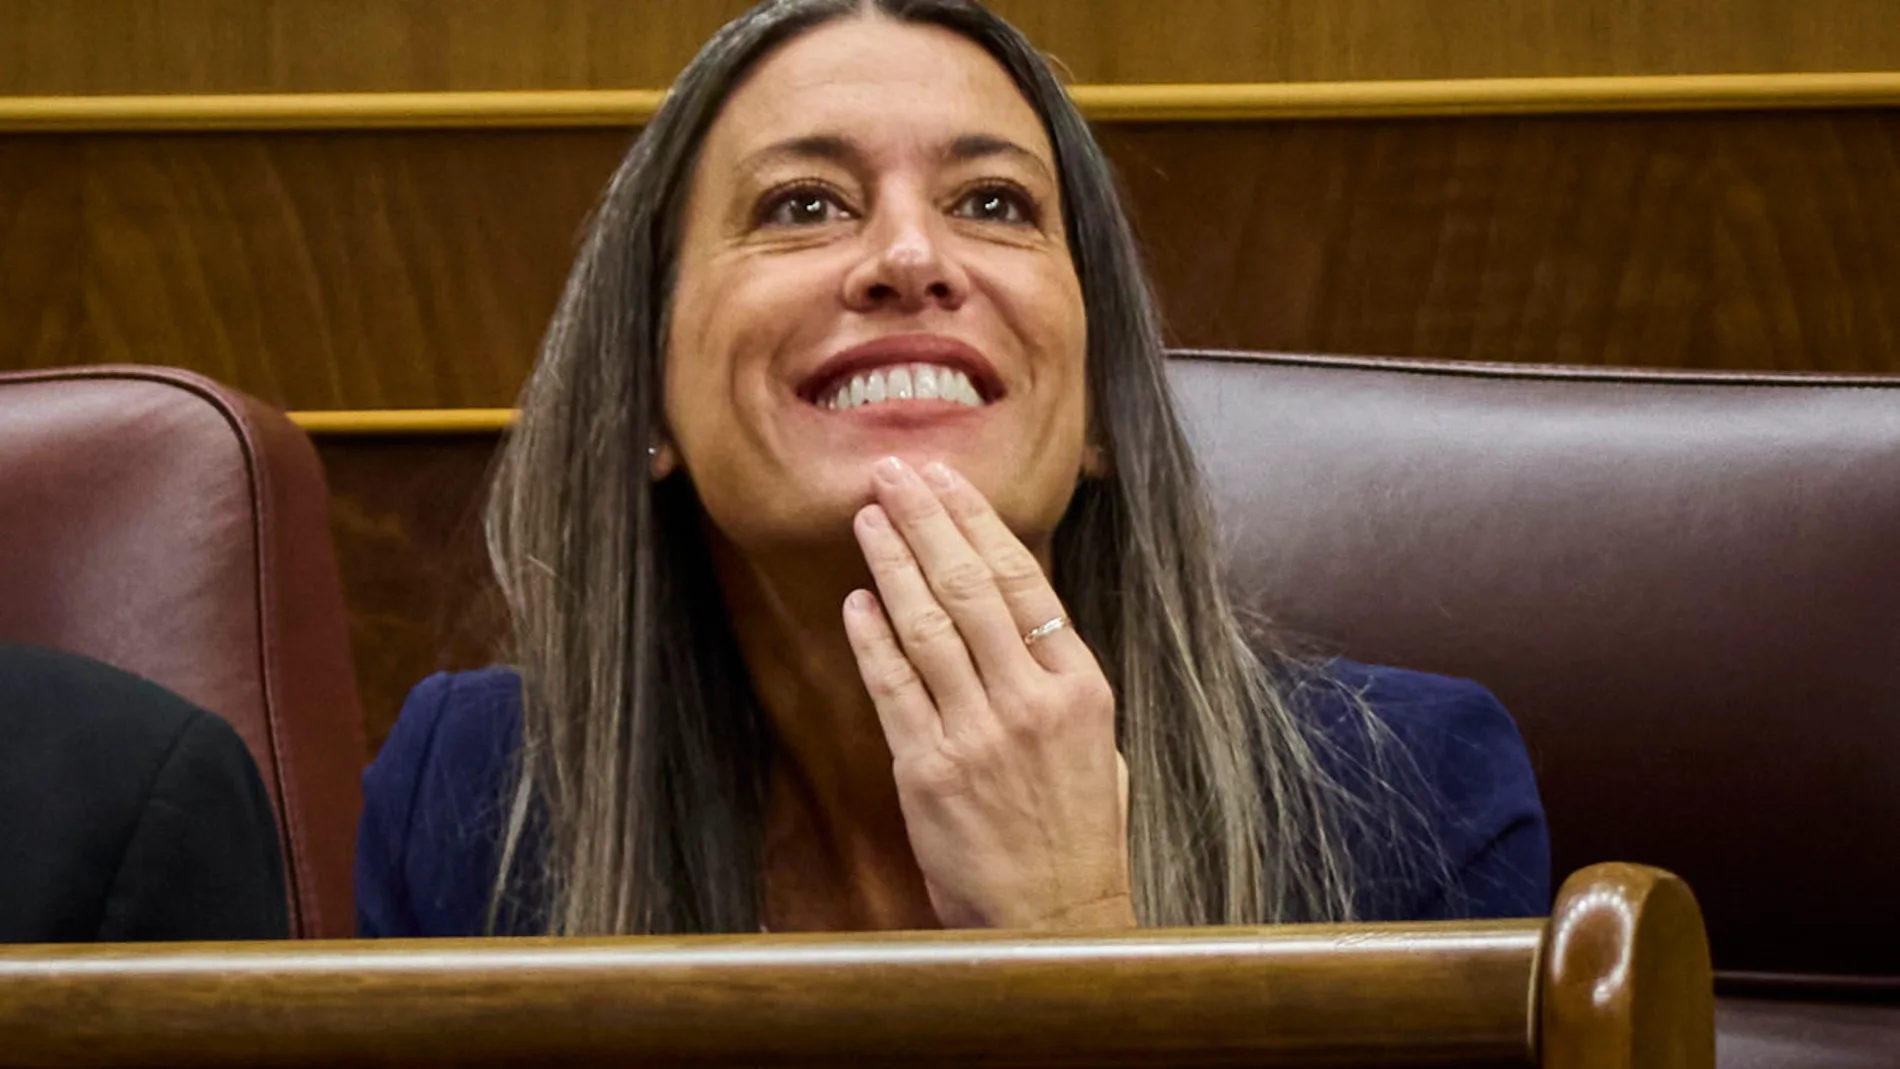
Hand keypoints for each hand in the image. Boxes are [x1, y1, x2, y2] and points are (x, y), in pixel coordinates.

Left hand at [842, 456, 1133, 929]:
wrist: (1054, 923)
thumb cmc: (1078, 835)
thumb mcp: (1096, 743)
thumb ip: (1055, 677)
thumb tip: (1011, 611)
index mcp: (1080, 685)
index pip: (1022, 579)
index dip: (975, 521)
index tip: (945, 479)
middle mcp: (1030, 699)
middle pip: (968, 587)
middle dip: (925, 520)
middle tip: (891, 471)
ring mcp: (978, 734)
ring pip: (926, 626)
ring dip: (891, 563)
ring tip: (867, 517)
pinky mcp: (930, 771)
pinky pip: (894, 688)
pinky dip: (873, 639)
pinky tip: (857, 601)